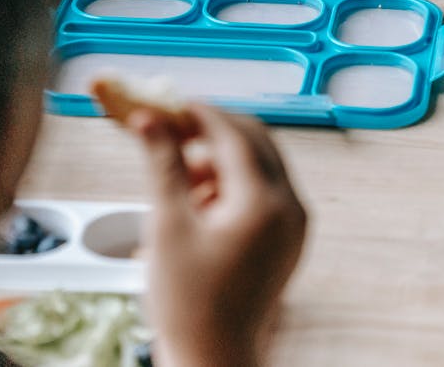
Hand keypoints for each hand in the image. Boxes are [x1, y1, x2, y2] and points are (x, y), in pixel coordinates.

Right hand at [129, 103, 306, 366]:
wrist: (213, 358)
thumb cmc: (189, 303)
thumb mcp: (168, 227)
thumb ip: (163, 165)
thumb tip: (148, 119)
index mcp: (265, 204)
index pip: (235, 136)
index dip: (199, 113)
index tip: (168, 103)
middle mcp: (291, 209)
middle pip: (255, 143)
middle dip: (212, 132)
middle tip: (171, 130)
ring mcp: (295, 225)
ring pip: (261, 165)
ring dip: (221, 159)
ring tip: (179, 180)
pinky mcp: (288, 239)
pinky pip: (265, 192)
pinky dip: (233, 185)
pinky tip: (198, 203)